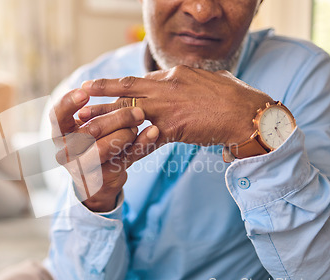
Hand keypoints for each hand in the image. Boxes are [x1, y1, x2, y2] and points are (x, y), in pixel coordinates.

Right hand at [51, 88, 158, 211]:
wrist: (95, 181)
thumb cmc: (89, 143)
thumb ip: (89, 112)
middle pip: (90, 130)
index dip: (68, 103)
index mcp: (59, 134)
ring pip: (105, 148)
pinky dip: (141, 144)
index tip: (84, 92)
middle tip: (138, 110)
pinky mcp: (102, 178)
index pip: (57, 116)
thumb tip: (102, 91)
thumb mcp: (82, 127)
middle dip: (117, 118)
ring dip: (126, 133)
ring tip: (139, 123)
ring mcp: (83, 167)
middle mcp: (66, 152)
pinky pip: (124, 159)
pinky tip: (154, 132)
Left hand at [79, 66, 273, 146]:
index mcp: (175, 75)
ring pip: (127, 112)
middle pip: (126, 89)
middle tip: (79, 96)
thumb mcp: (209, 81)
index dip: (117, 85)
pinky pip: (144, 140)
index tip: (100, 86)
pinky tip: (113, 154)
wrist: (249, 115)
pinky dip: (128, 148)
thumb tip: (185, 79)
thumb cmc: (235, 98)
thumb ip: (191, 81)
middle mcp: (167, 87)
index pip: (139, 80)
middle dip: (101, 94)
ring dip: (104, 119)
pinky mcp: (173, 128)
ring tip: (83, 124)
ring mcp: (168, 107)